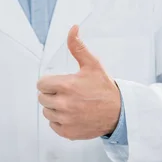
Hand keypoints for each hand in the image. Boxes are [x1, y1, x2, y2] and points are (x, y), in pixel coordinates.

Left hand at [37, 25, 120, 139]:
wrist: (120, 113)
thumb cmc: (104, 88)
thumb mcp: (92, 65)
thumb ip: (78, 47)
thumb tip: (73, 28)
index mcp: (66, 86)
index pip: (41, 84)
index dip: (49, 82)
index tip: (60, 83)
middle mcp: (64, 104)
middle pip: (42, 98)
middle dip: (52, 94)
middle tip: (67, 94)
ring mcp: (65, 120)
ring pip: (47, 112)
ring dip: (55, 108)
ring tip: (71, 104)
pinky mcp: (67, 132)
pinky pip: (53, 125)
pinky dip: (60, 121)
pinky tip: (72, 115)